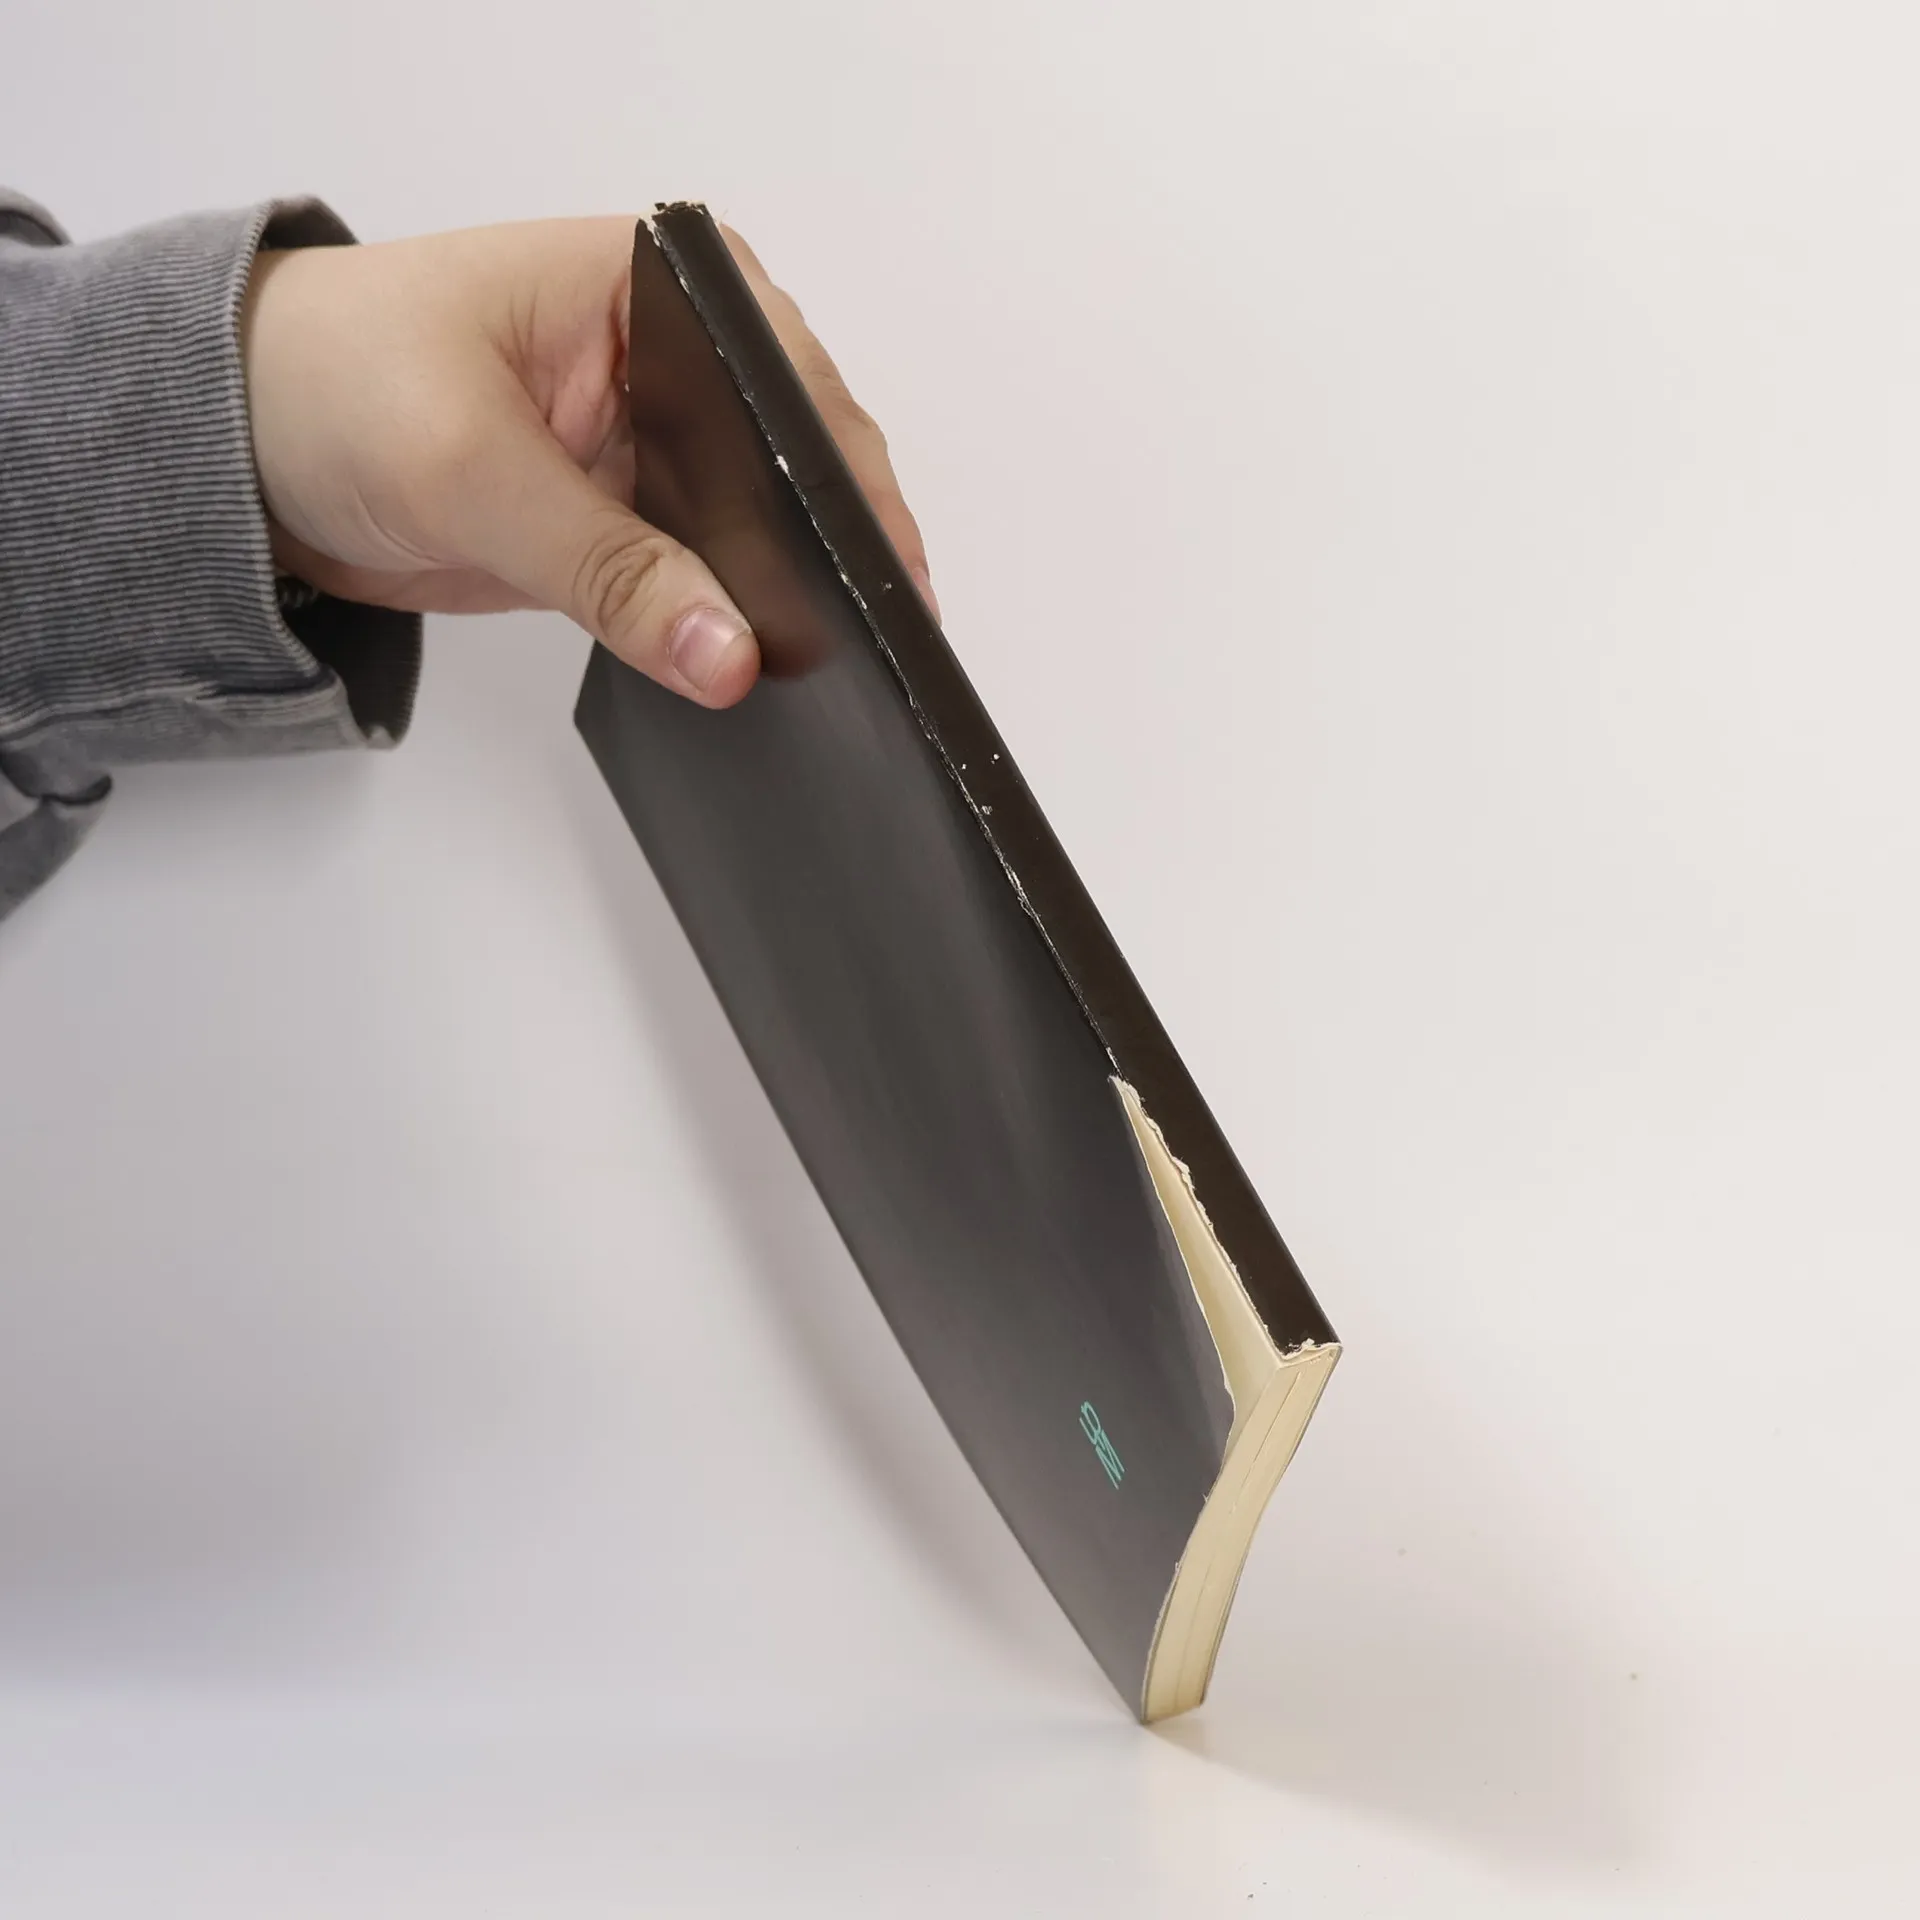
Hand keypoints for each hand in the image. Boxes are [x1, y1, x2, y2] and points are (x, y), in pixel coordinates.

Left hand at [240, 216, 933, 707]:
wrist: (238, 445)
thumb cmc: (330, 381)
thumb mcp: (473, 470)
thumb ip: (610, 567)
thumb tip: (728, 652)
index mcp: (664, 286)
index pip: (797, 396)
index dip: (846, 497)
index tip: (882, 595)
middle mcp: (682, 359)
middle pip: (800, 471)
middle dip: (827, 561)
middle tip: (859, 658)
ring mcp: (659, 447)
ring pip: (764, 540)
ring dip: (779, 608)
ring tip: (820, 681)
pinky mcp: (629, 520)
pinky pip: (705, 585)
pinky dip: (721, 630)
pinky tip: (744, 672)